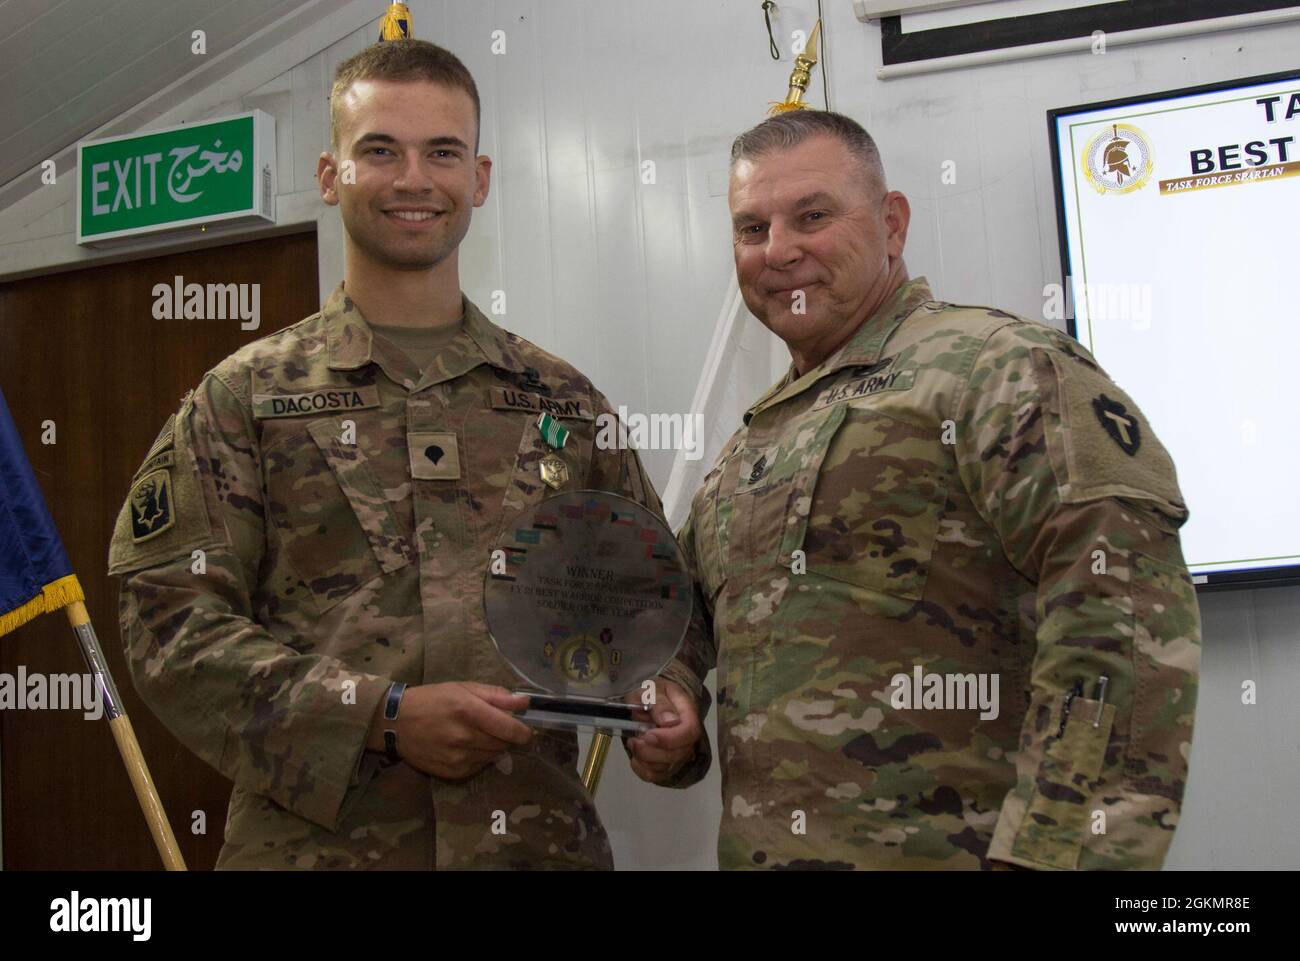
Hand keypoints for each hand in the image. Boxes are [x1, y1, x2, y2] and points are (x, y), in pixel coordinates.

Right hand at [370, 682, 532, 779]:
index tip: (527, 730)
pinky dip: (480, 757)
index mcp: (468, 710)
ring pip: (493, 756)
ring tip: (477, 735)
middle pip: (504, 743)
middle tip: (495, 727)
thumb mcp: (463, 688)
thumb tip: (524, 702)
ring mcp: (458, 758)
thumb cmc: (432, 700)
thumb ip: (495, 695)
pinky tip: (466, 746)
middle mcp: (464, 737)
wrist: (396, 723)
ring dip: (493, 746)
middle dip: (506, 736)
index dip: (524, 732)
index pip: (509, 729)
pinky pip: (479, 766)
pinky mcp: (453, 773)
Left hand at [624, 678, 700, 783]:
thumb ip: (659, 702)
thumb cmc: (652, 692)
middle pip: (679, 754)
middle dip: (653, 752)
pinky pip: (657, 775)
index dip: (670, 738)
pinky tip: (635, 759)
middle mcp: (687, 736)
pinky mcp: (666, 763)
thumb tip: (669, 721)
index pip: (689, 732)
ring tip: (633, 743)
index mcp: (687, 713)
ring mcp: (678, 752)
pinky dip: (643, 771)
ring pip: (668, 767)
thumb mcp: (651, 689)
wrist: (648, 698)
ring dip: (646, 760)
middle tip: (635, 741)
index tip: (649, 735)